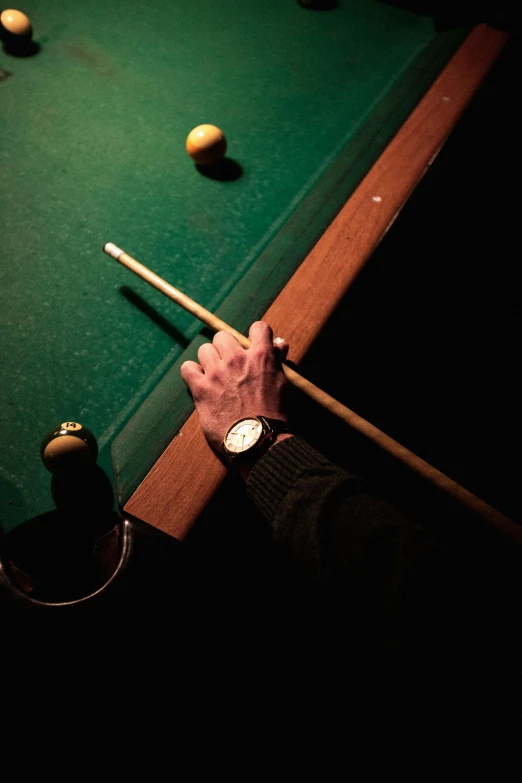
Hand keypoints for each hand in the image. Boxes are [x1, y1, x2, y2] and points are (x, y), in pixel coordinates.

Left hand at [180, 321, 289, 453]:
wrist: (258, 439)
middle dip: (226, 348)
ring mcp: (217, 372)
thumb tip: (279, 343)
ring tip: (215, 375)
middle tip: (230, 365)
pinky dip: (192, 373)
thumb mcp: (283, 383)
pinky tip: (200, 382)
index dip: (256, 335)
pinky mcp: (201, 388)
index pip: (258, 327)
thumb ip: (278, 359)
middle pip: (223, 336)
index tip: (253, 346)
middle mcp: (237, 359)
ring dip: (209, 360)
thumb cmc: (274, 413)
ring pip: (204, 349)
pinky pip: (187, 368)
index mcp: (261, 356)